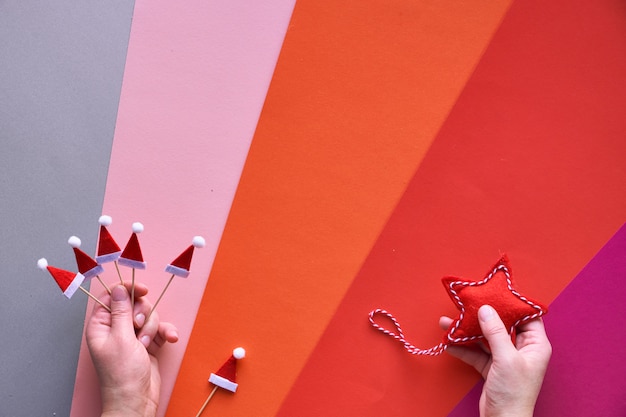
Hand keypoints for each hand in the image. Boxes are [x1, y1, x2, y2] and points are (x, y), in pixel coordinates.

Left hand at [85, 282, 178, 416]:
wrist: (137, 400)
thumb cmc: (122, 375)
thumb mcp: (121, 338)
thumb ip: (121, 311)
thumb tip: (119, 289)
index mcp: (102, 325)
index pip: (112, 296)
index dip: (127, 290)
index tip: (142, 290)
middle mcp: (117, 329)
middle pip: (135, 304)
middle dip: (143, 314)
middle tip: (140, 327)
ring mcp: (133, 336)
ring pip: (149, 316)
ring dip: (153, 327)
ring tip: (147, 343)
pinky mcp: (148, 343)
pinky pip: (160, 328)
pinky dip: (166, 332)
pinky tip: (169, 339)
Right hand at [440, 305, 550, 416]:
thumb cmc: (514, 393)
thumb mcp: (506, 359)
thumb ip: (495, 332)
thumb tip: (485, 309)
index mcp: (535, 345)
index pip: (527, 316)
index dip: (512, 304)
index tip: (494, 292)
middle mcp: (522, 349)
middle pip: (502, 324)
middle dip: (482, 315)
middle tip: (467, 303)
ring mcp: (505, 358)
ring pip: (486, 337)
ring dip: (467, 330)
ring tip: (449, 321)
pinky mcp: (491, 367)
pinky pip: (476, 351)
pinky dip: (463, 346)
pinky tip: (449, 340)